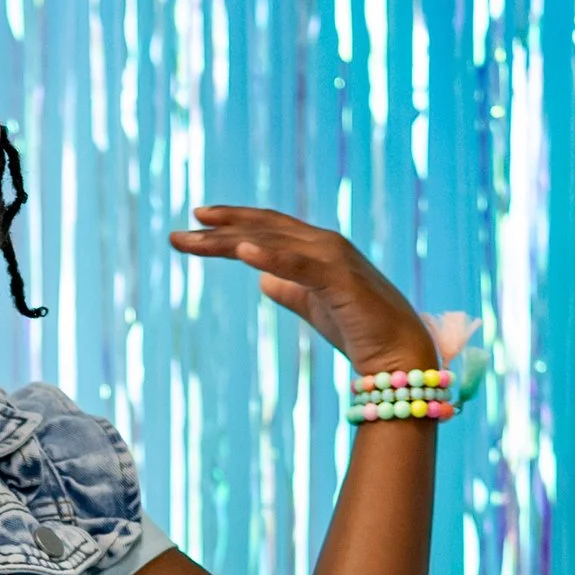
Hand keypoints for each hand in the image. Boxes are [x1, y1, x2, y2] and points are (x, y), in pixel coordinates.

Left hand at [170, 205, 433, 377]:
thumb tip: (263, 280)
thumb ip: (289, 288)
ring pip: (271, 241)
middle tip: (177, 232)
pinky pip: (298, 265)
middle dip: (218, 229)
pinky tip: (242, 251)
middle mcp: (323, 243)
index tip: (196, 221)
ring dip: (230, 239)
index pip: (266, 227)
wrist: (398, 353)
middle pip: (261, 229)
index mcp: (316, 248)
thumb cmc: (358, 330)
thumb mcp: (313, 305)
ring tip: (195, 237)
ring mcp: (333, 257)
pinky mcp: (339, 279)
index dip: (232, 221)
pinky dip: (270, 255)